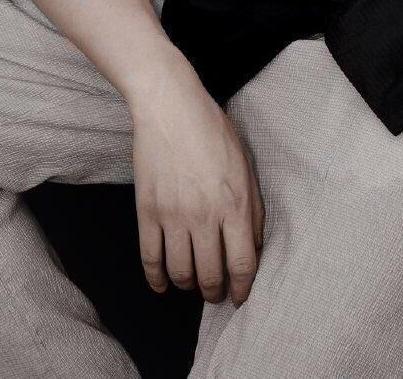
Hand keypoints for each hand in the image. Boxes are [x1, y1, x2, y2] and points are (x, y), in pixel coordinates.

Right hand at [126, 51, 265, 306]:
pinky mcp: (148, 211)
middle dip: (214, 292)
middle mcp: (205, 216)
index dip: (242, 288)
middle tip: (215, 294)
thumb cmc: (212, 130)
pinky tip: (162, 285)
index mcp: (235, 205)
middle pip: (210, 275)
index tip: (240, 296)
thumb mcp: (246, 165)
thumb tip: (254, 245)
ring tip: (192, 283)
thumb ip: (253, 208)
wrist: (170, 107)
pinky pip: (150, 258)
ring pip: (181, 272)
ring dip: (188, 285)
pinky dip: (156, 279)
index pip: (242, 264)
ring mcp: (174, 216)